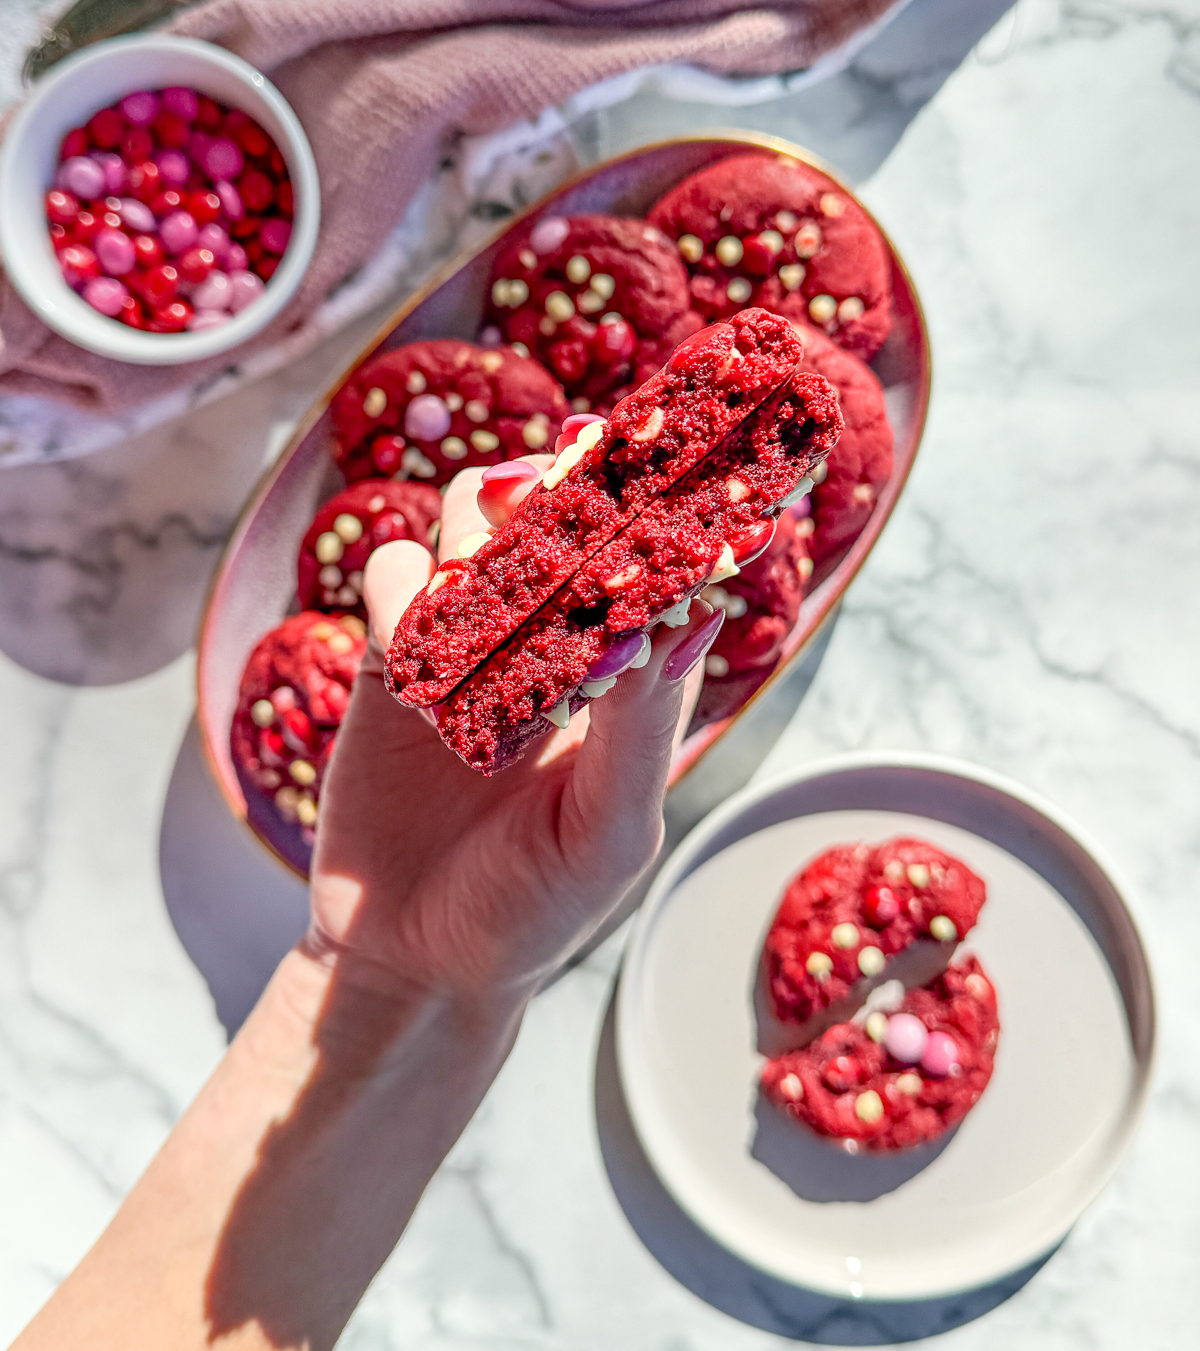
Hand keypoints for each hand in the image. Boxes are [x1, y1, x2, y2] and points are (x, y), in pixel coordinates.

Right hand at [306, 458, 720, 1005]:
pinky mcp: (392, 656)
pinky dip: (401, 590)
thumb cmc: (532, 910)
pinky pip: (392, 575)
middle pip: (559, 514)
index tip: (661, 452)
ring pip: (475, 521)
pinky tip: (411, 660)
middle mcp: (553, 641)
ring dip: (477, 534)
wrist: (409, 964)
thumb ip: (641, 725)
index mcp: (631, 674)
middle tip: (546, 486)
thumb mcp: (606, 833)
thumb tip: (689, 611)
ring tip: (476, 605)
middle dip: (558, 488)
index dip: (662, 502)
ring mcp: (469, 640)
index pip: (657, 561)